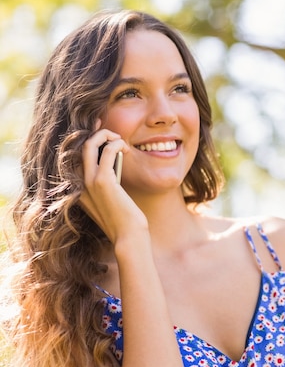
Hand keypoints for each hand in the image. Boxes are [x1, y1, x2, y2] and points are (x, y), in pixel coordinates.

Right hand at [79, 121, 147, 242]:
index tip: (98, 130)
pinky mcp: (103, 181)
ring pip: (90, 145)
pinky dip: (116, 145)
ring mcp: (89, 182)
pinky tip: (125, 148)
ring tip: (120, 140)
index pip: (75, 157)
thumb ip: (107, 182)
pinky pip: (107, 152)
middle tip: (113, 134)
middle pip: (80, 147)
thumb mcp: (111, 199)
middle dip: (95, 134)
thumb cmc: (124, 220)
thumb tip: (114, 161)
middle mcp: (79, 184)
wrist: (128, 236)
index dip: (86, 140)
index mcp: (78, 189)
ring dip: (106, 136)